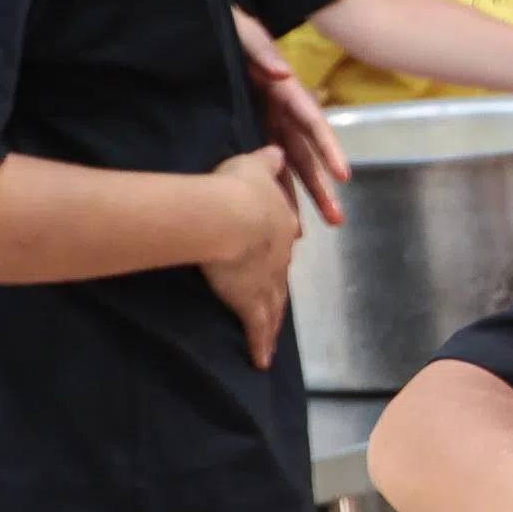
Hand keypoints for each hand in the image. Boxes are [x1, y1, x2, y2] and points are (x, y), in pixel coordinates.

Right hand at [195, 144, 301, 370]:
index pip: (281, 234)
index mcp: (278, 223)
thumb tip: (277, 150)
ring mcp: (268, 282)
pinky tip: (262, 361)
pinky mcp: (251, 303)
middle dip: (277, 285)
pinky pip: (257, 329)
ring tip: (272, 339)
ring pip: (273, 306)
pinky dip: (260, 344)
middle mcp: (279, 256)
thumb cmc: (237, 189)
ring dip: (273, 323)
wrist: (231, 217)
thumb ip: (267, 161)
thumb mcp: (253, 166)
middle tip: (274, 297)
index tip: (278, 246)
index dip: (278, 240)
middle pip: (280, 275)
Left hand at [232, 14, 348, 227]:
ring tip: (307, 231)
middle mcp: (279, 111)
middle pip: (305, 154)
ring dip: (298, 197)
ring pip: (286, 165)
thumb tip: (284, 74)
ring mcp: (263, 123)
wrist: (196, 26)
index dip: (329, 147)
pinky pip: (260, 164)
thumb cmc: (225, 26)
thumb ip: (261, 48)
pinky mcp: (246, 129)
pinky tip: (273, 215)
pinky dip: (270, 188)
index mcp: (283, 89)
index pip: (312, 121)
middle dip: (321, 187)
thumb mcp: (243, 31)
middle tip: (336, 219)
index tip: (343, 173)